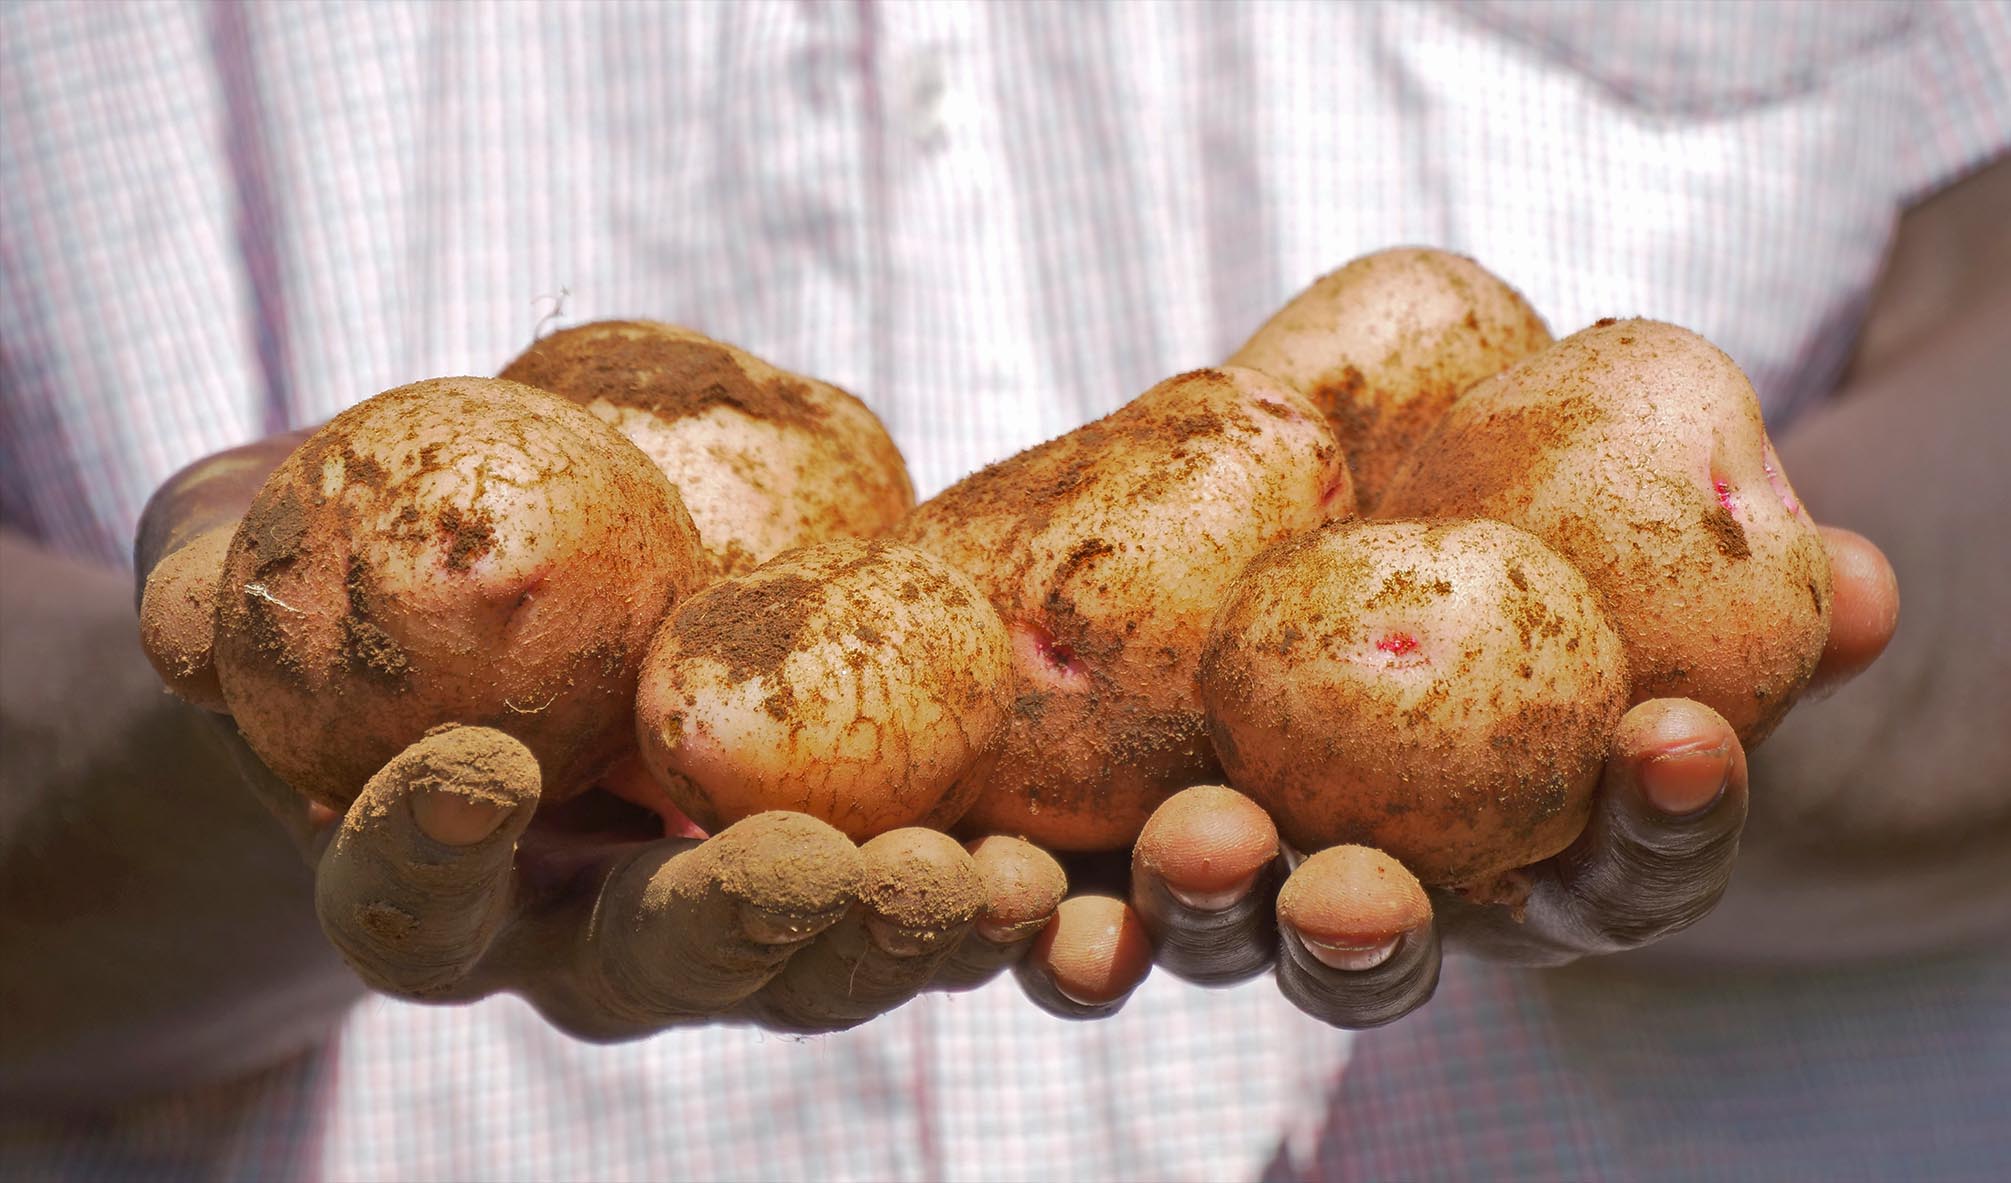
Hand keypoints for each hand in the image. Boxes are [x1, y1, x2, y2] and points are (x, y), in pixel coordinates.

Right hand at [135, 438, 1068, 1038]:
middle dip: (741, 931)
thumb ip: (218, 579)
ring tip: (986, 882)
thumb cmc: (347, 580)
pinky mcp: (834, 863)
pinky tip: (1046, 860)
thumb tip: (186, 625)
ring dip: (903, 932)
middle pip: (657, 970)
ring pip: (812, 967)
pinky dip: (977, 891)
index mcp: (426, 876)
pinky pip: (911, 900)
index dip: (424, 852)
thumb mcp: (252, 552)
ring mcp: (718, 913)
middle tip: (817, 873)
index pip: (407, 900)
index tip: (469, 767)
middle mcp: (577, 929)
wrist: (482, 608)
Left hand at [1011, 524, 1897, 1026]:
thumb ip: (1726, 579)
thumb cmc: (1514, 542)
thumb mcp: (1615, 546)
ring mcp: (1249, 877)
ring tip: (1190, 847)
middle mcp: (1396, 893)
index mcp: (1533, 850)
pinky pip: (1087, 903)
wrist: (1358, 521)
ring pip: (1229, 938)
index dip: (1661, 821)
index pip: (1623, 868)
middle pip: (1384, 954)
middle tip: (1354, 889)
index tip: (1671, 740)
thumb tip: (1859, 586)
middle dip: (1368, 935)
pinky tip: (1039, 889)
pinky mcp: (1121, 839)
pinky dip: (1064, 914)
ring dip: (1205, 915)